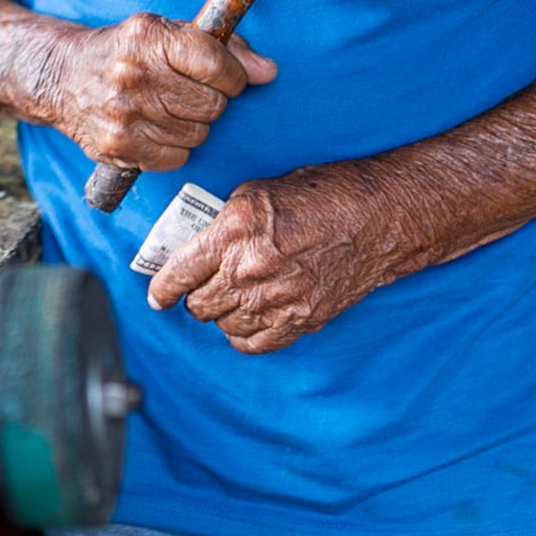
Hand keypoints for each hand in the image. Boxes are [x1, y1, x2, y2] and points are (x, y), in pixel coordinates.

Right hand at [44, 14, 275, 173]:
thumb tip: (268, 72)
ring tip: (167, 108)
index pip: (216, 64)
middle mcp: (132, 74)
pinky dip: (174, 147)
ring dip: (191, 125)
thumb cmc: (126, 52)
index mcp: (148, 37)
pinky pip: (177, 157)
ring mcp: (123, 113)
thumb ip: (225, 48)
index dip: (233, 76)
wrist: (63, 78)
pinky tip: (155, 128)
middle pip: (213, 105)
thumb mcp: (168, 33)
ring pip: (198, 134)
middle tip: (189, 93)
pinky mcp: (118, 146)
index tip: (226, 78)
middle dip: (211, 101)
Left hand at [145, 174, 401, 352]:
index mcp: (234, 232)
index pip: (178, 273)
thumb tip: (195, 247)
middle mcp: (251, 269)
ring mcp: (277, 299)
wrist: (378, 218)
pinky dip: (244, 333)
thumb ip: (222, 224)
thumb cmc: (323, 195)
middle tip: (201, 287)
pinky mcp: (301, 321)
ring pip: (222, 324)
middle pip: (198, 305)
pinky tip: (248, 317)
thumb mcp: (257, 192)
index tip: (157, 296)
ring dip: (221, 313)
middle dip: (194, 296)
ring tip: (231, 297)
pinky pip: (252, 343)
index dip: (162, 289)